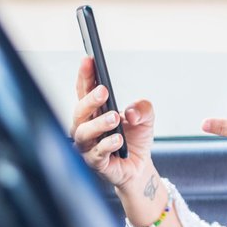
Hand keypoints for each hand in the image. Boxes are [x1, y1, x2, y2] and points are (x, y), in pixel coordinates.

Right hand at [70, 57, 154, 189]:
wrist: (139, 166)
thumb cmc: (134, 139)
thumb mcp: (146, 118)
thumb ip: (143, 108)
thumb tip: (132, 112)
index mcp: (94, 111)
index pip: (84, 90)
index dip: (85, 74)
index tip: (89, 60)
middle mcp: (86, 127)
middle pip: (80, 111)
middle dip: (90, 100)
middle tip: (103, 91)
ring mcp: (88, 145)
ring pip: (84, 133)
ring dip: (98, 124)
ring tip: (114, 118)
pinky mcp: (95, 163)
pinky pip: (96, 154)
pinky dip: (107, 145)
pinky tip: (118, 139)